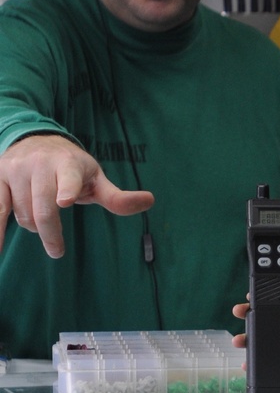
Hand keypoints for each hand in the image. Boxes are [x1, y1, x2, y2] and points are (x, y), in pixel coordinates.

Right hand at [0, 134, 153, 257]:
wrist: (36, 140)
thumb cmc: (72, 168)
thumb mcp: (96, 179)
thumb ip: (116, 197)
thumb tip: (149, 201)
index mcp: (67, 164)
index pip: (68, 177)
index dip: (67, 189)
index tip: (64, 201)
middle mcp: (39, 164)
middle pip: (43, 206)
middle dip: (50, 232)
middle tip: (57, 251)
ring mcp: (16, 171)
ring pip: (23, 213)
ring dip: (34, 227)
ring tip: (43, 225)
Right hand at [232, 299, 279, 369]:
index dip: (271, 303)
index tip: (254, 297)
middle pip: (273, 324)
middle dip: (253, 318)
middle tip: (238, 312)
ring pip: (266, 343)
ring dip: (249, 339)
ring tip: (238, 341)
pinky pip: (265, 363)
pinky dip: (253, 362)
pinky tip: (246, 363)